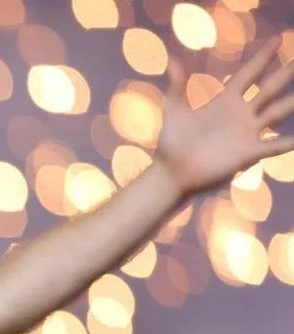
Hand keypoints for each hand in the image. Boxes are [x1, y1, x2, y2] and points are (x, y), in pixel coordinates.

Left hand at [154, 38, 293, 199]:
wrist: (172, 173)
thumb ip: (177, 87)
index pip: (249, 73)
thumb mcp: (174, 111)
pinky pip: (273, 145)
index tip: (278, 39)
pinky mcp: (248, 152)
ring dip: (292, 103)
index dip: (263, 57)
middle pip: (270, 88)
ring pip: (277, 112)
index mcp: (225, 101)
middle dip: (286, 73)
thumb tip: (173, 60)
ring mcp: (247, 132)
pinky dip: (288, 142)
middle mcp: (241, 113)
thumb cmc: (172, 143)